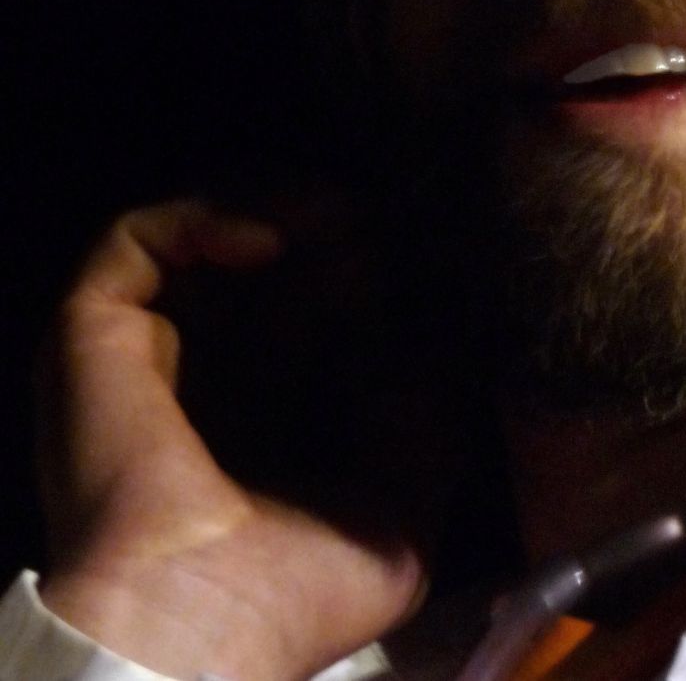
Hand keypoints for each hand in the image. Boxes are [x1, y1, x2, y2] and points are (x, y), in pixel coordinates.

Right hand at [37, 200, 427, 680]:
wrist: (209, 622)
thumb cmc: (306, 575)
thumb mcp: (412, 483)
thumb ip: (436, 398)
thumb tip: (447, 309)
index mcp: (271, 402)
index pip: (314, 293)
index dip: (361, 261)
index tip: (411, 252)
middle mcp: (208, 367)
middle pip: (263, 253)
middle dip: (323, 225)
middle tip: (371, 222)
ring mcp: (151, 347)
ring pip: (202, 232)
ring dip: (270, 204)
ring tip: (328, 216)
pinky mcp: (96, 332)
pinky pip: (134, 240)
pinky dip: (200, 218)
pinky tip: (267, 240)